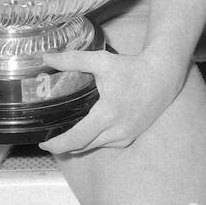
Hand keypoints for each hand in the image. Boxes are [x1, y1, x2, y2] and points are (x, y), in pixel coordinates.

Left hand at [38, 49, 181, 152]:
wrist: (162, 77)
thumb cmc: (131, 68)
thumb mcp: (101, 60)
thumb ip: (72, 60)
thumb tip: (46, 57)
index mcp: (107, 114)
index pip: (76, 139)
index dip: (57, 144)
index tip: (43, 143)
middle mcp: (117, 131)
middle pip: (82, 147)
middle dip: (64, 146)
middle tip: (50, 138)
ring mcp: (126, 136)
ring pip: (94, 147)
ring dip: (79, 143)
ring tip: (65, 134)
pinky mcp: (131, 137)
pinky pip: (106, 144)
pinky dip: (94, 140)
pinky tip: (87, 130)